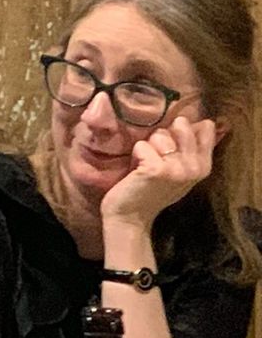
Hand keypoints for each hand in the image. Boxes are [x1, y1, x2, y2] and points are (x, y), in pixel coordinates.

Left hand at [100, 114, 219, 230]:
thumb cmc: (150, 189)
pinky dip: (135, 155)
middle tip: (156, 157)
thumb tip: (201, 120)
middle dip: (162, 136)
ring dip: (147, 147)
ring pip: (160, 134)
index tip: (172, 146)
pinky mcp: (157, 170)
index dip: (184, 128)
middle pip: (181, 125)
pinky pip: (142, 145)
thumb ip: (190, 148)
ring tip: (145, 165)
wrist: (130, 216)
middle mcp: (196, 167)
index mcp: (204, 166)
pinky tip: (137, 171)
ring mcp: (178, 169)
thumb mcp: (178, 170)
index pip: (205, 128)